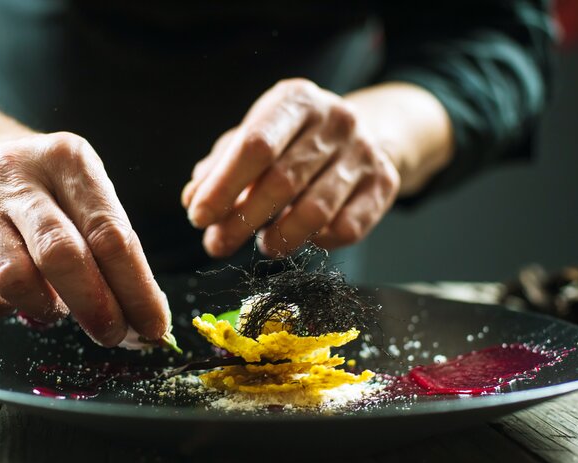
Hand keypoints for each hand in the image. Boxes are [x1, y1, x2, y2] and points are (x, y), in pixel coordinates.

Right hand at [0, 132, 169, 346]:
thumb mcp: (88, 199)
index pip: (109, 234)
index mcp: (68, 159)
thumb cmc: (51, 195)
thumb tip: (141, 320)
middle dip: (94, 305)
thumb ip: (113, 252)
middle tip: (113, 334)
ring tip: (58, 308)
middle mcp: (16, 174)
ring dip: (44, 307)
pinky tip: (14, 300)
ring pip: (12, 276)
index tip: (153, 326)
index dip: (135, 288)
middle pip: (60, 253)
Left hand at [182, 78, 400, 257]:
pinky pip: (346, 228)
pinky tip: (302, 239)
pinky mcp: (384, 184)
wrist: (363, 135)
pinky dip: (318, 242)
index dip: (223, 186)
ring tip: (262, 245)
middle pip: (282, 181)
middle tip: (216, 245)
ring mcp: (364, 152)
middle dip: (242, 220)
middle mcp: (335, 120)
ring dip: (280, 238)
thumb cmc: (293, 141)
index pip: (255, 145)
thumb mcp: (253, 139)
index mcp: (296, 100)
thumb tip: (193, 200)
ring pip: (315, 211)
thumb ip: (220, 168)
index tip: (198, 217)